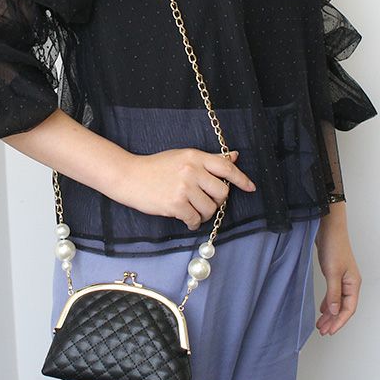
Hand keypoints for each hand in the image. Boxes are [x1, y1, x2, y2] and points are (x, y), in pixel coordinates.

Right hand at [119, 149, 256, 230]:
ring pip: (210, 209)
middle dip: (216, 201)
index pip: (226, 167)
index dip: (242, 179)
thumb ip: (209, 160)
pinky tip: (186, 218)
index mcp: (195, 156)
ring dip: (204, 214)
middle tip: (204, 201)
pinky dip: (193, 222)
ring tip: (192, 210)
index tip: (251, 187)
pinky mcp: (175, 204)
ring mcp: (184, 187)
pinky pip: (195, 219)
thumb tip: (235, 157)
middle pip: (222, 192)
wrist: (129, 176)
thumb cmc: (156, 167)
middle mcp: (192, 170)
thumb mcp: (183, 157)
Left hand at [314, 202, 361, 334]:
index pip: (348, 309)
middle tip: (323, 331)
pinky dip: (328, 303)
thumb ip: (333, 293)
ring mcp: (343, 278)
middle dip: (334, 321)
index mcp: (354, 284)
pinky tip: (322, 309)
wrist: (329, 228)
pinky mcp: (335, 273)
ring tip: (321, 324)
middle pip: (344, 308)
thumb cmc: (334, 247)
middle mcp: (350, 283)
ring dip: (330, 314)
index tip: (330, 331)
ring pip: (338, 302)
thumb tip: (334, 312)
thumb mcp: (332, 272)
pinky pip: (333, 294)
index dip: (339, 322)